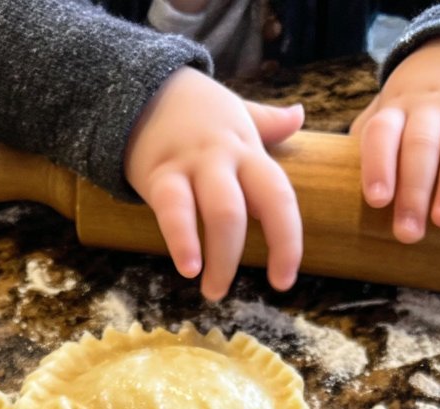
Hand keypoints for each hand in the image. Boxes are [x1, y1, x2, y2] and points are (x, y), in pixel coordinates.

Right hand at [125, 67, 303, 301]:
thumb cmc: (195, 110)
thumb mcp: (235, 113)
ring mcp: (193, 166)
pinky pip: (174, 211)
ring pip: (219, 214)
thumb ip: (268, 123)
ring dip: (218, 258)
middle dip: (241, 257)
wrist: (141, 86)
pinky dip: (182, 240)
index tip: (283, 280)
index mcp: (250, 151)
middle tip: (230, 292)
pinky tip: (187, 268)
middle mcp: (226, 159)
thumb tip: (298, 116)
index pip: (279, 198)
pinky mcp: (159, 175)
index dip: (287, 242)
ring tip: (211, 290)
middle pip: (247, 211)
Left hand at [351, 38, 439, 242]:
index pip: (381, 134)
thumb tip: (338, 201)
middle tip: (409, 233)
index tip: (377, 200)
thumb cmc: (412, 113)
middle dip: (414, 192)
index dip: (378, 166)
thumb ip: (365, 152)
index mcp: (394, 110)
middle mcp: (428, 106)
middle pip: (420, 146)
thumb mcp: (385, 117)